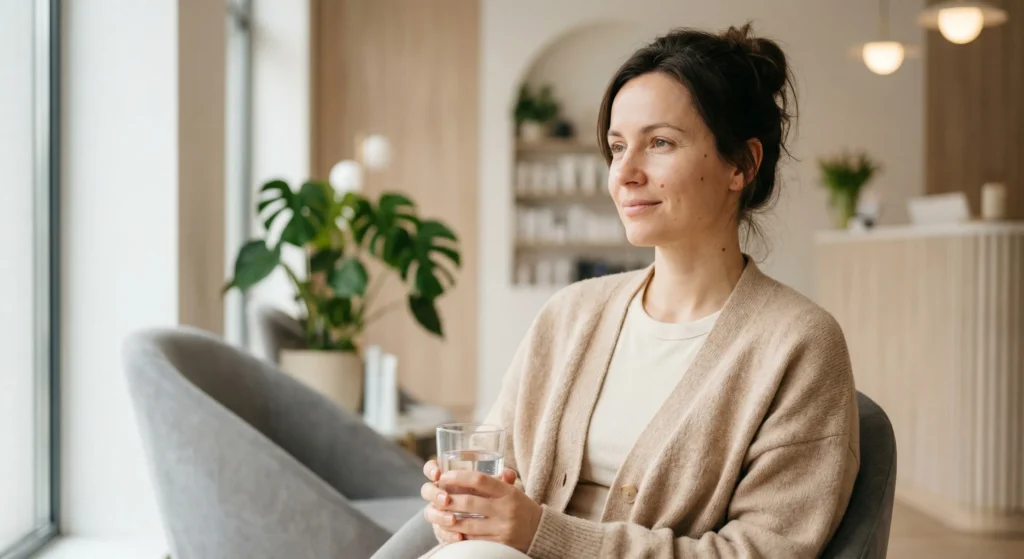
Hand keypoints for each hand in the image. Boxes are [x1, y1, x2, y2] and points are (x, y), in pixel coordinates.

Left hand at [422, 468, 541, 551]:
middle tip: (437, 497)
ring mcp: (503, 528)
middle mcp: (506, 509)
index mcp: (508, 492)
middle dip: (449, 500)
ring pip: (468, 524)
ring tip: (439, 514)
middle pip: (470, 502)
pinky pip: (474, 540)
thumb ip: (495, 479)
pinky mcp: (500, 544)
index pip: (480, 480)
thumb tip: (474, 464)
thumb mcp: (513, 490)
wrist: (540, 532)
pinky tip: (452, 530)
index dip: (459, 477)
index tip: (444, 476)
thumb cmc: (520, 507)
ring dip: (450, 519)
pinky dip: (461, 534)